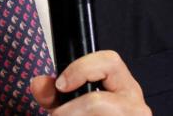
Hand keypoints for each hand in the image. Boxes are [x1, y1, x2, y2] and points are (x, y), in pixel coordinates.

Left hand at [30, 51, 152, 114]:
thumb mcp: (71, 105)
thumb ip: (52, 93)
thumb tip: (38, 83)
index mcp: (125, 87)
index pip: (110, 62)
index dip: (81, 70)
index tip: (62, 85)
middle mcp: (135, 105)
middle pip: (96, 102)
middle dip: (70, 111)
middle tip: (59, 114)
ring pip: (94, 112)